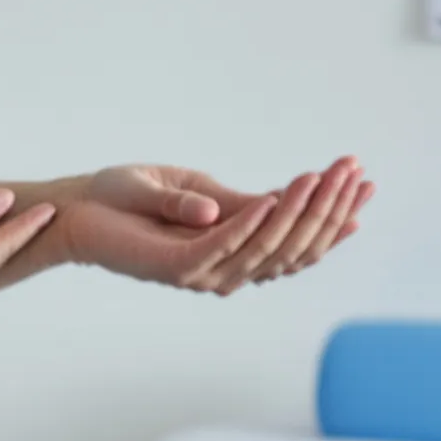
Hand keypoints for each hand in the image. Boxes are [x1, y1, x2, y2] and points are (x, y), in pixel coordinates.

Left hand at [55, 159, 371, 295]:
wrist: (76, 208)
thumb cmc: (126, 197)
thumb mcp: (189, 188)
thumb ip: (229, 201)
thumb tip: (276, 199)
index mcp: (233, 248)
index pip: (297, 239)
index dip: (333, 215)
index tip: (365, 184)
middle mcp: (224, 266)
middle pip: (293, 246)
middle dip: (328, 208)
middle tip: (355, 171)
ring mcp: (202, 270)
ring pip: (265, 246)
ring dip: (297, 210)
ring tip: (322, 175)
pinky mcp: (174, 266)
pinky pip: (221, 245)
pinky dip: (249, 222)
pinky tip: (272, 196)